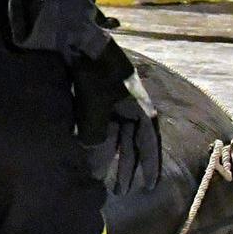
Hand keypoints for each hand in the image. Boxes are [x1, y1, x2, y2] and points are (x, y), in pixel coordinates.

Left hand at [79, 70, 161, 193]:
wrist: (80, 42)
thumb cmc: (94, 73)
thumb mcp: (97, 106)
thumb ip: (97, 134)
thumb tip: (95, 156)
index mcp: (140, 110)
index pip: (148, 144)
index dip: (150, 166)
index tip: (151, 186)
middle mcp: (132, 109)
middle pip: (133, 144)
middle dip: (128, 168)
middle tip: (123, 191)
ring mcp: (116, 104)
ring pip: (119, 138)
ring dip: (114, 158)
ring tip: (109, 181)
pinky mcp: (100, 100)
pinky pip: (106, 127)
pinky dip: (102, 142)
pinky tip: (94, 157)